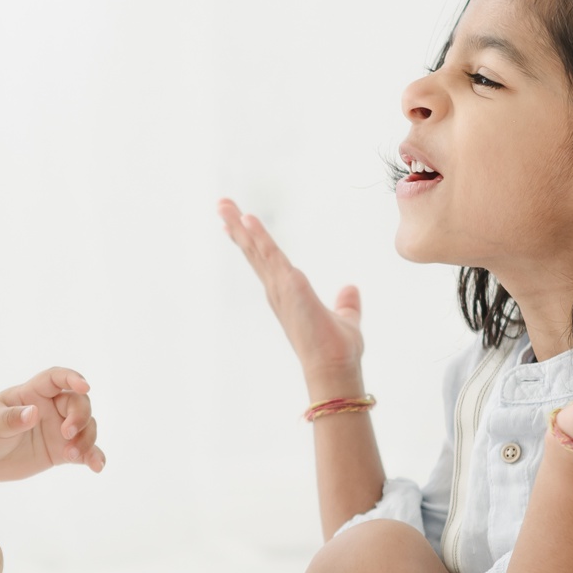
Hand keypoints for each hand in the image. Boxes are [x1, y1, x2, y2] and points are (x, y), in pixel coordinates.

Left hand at [0, 368, 104, 482]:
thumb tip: (33, 413)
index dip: (72, 378)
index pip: (56, 378)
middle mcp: (51, 408)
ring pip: (87, 427)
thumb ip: (11, 418)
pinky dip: (94, 457)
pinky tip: (97, 466)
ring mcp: (59, 430)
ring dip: (87, 439)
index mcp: (33, 392)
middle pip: (78, 402)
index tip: (85, 386)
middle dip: (80, 416)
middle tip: (68, 434)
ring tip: (72, 455)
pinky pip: (85, 452)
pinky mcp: (62, 451)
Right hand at [217, 198, 364, 383]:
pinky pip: (271, 256)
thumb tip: (350, 289)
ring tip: (223, 204)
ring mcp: (280, 289)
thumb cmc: (337, 350)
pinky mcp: (289, 287)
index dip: (251, 241)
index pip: (265, 262)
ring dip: (239, 226)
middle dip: (235, 227)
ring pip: (256, 250)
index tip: (238, 223)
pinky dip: (258, 238)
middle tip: (221, 204)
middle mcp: (277, 291)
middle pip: (252, 252)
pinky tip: (247, 220)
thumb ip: (346, 304)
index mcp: (287, 295)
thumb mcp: (345, 319)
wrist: (334, 368)